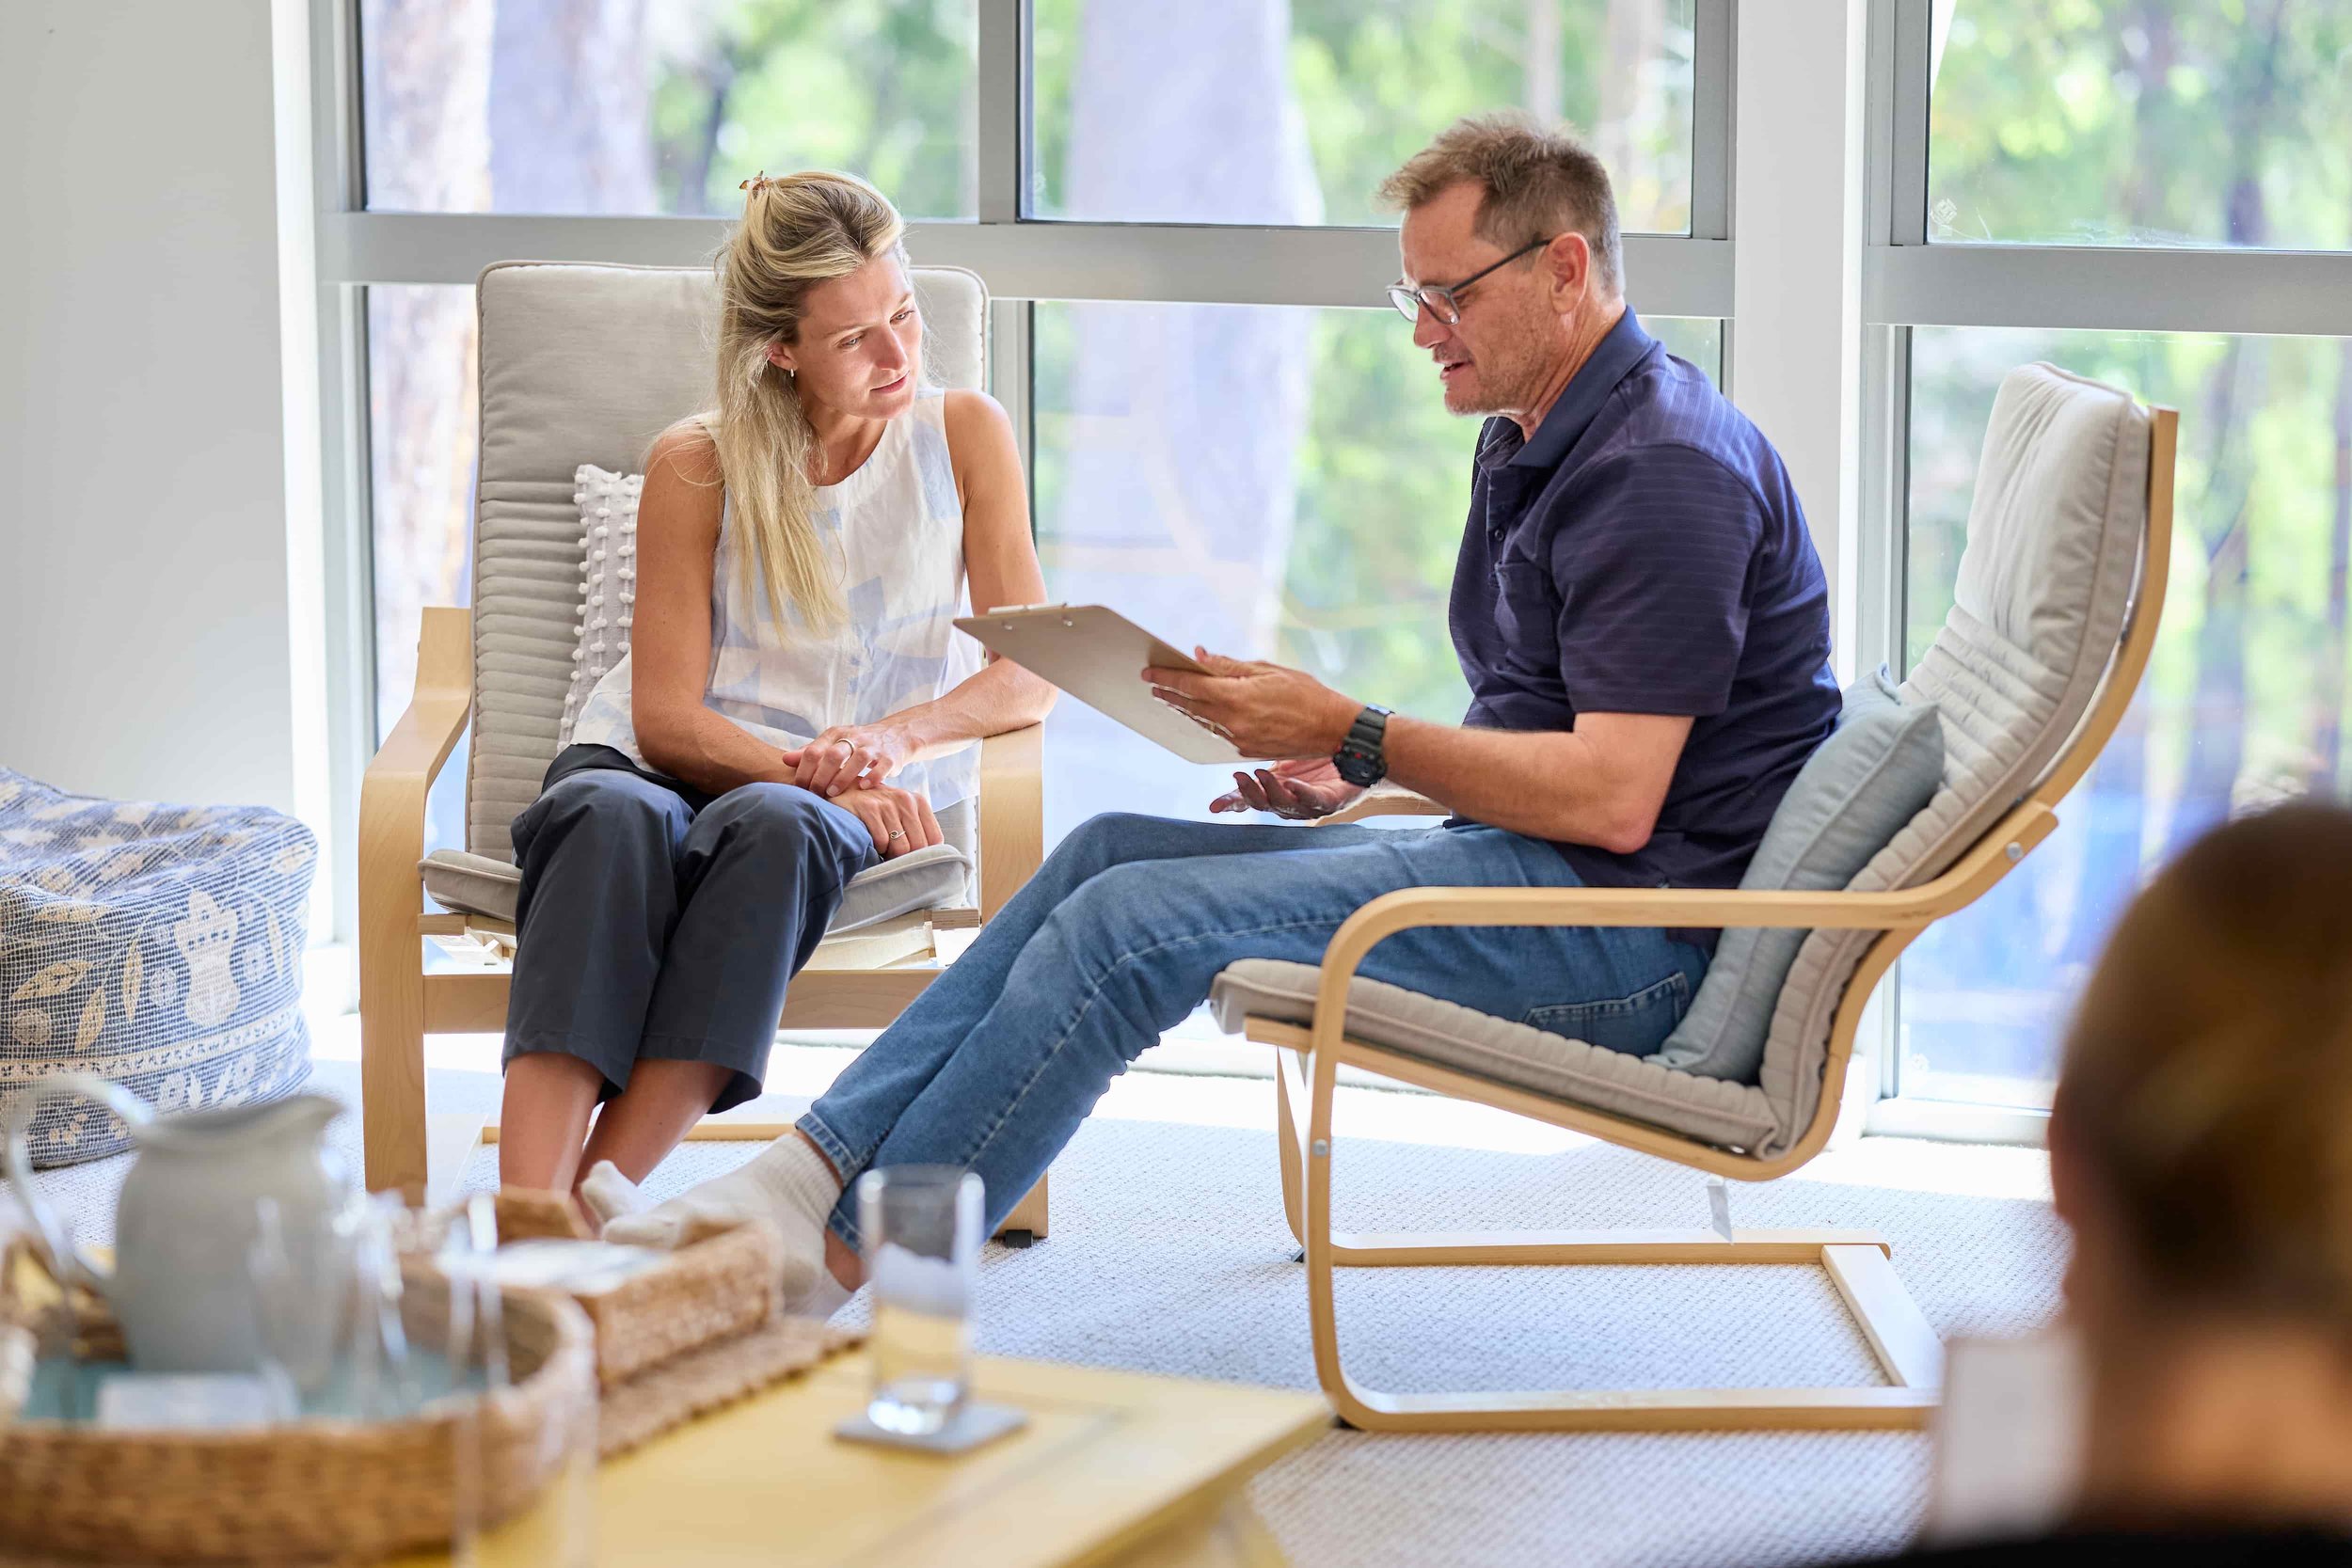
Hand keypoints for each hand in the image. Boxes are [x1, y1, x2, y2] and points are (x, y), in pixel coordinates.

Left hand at [781, 722, 912, 797]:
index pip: (814, 750)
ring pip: (857, 759)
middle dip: (821, 776)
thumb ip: (810, 752)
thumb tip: (785, 760)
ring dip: (843, 777)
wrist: (895, 735)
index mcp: (836, 734)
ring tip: (833, 792)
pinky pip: (881, 766)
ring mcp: (873, 747)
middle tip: (815, 793)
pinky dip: (872, 777)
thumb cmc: (857, 743)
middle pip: (833, 754)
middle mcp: (854, 737)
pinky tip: (863, 787)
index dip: (803, 770)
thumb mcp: (833, 743)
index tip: (799, 787)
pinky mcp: (890, 757)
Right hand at [833, 784, 942, 859]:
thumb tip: (929, 858)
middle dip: (906, 857)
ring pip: (900, 847)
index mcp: (919, 802)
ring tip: (882, 848)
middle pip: (918, 846)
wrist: (845, 791)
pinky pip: (881, 842)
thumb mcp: (901, 812)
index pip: (935, 839)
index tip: (913, 858)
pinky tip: (870, 841)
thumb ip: (918, 829)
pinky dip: (876, 848)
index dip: (925, 854)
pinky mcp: (868, 808)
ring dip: (890, 854)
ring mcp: (886, 803)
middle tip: (894, 856)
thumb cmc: (878, 808)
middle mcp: (905, 800)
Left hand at [1143, 649, 1357, 761]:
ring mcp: (1239, 740)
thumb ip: (1229, 665)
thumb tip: (1199, 656)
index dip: (1167, 678)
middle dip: (1169, 695)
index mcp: (1237, 697)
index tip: (1149, 673)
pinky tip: (1199, 714)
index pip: (1191, 686)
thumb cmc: (1306, 693)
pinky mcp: (1247, 751)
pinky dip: (1206, 722)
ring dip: (1184, 710)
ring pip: (1203, 722)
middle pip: (1191, 707)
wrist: (1333, 729)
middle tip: (1152, 685)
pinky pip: (1219, 734)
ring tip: (1169, 698)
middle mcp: (1233, 722)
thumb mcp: (1268, 670)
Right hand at [1211, 758, 1363, 819]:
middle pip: (1263, 804)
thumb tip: (1228, 728)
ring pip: (1285, 805)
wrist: (1357, 753)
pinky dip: (1301, 793)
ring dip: (1271, 792)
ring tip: (1260, 775)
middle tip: (1239, 779)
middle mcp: (1289, 801)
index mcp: (1274, 789)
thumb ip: (1258, 745)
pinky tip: (1292, 784)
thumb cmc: (1316, 752)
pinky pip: (1314, 799)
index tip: (1215, 805)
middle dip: (1249, 794)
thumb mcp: (1282, 749)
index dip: (1231, 803)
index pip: (1248, 799)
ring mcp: (1309, 804)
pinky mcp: (1331, 801)